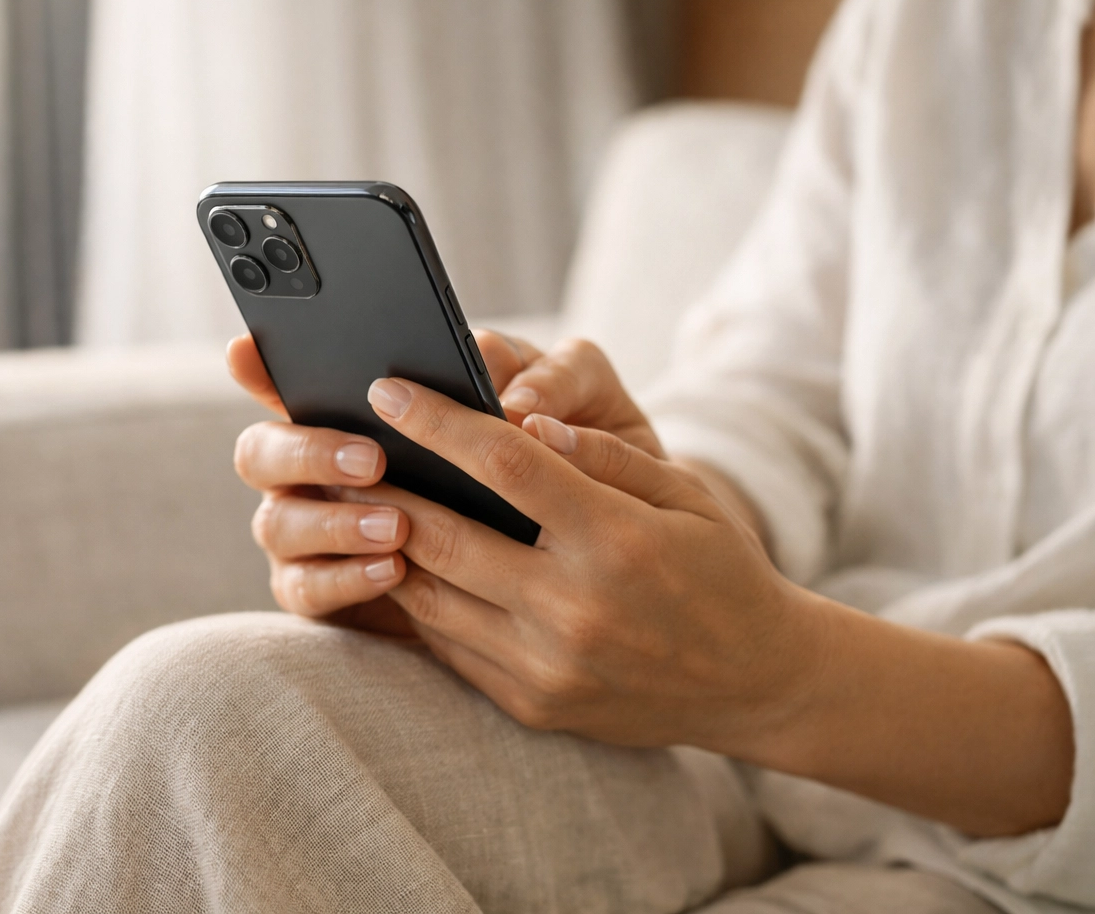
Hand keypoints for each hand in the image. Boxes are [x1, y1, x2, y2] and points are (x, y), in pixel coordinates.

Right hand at [227, 329, 543, 631]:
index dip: (256, 366)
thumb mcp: (568, 412)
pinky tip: (394, 569)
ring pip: (277, 524)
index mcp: (351, 411)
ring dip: (332, 521)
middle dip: (307, 451)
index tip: (245, 350)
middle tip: (371, 457)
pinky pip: (306, 591)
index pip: (286, 381)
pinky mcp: (328, 594)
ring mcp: (311, 535)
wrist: (577, 573)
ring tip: (398, 526)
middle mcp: (312, 470)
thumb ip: (546, 380)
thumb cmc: (562, 468)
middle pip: (259, 453)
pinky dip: (345, 579)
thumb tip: (507, 384)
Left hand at [353, 373, 820, 753]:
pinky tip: (400, 563)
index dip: (438, 422)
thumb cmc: (719, 570)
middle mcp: (573, 609)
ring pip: (432, 597)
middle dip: (385, 485)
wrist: (755, 684)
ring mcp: (547, 667)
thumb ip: (604, 456)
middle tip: (341, 448)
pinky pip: (450, 646)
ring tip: (353, 503)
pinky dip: (420, 601)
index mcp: (616, 543)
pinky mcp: (532, 705)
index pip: (505, 465)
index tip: (388, 389)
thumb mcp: (685, 495)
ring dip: (386, 546)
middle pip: (445, 536)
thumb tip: (527, 422)